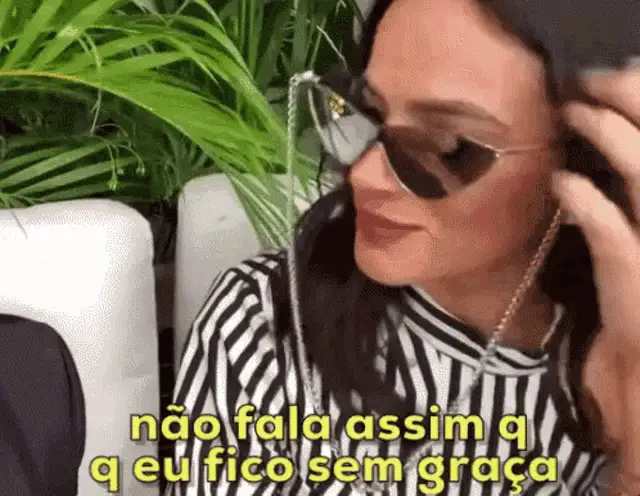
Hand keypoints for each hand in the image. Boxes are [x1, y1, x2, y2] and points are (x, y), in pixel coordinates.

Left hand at [551, 65, 639, 493]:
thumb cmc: (636, 338)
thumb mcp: (630, 271)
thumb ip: (613, 226)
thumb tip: (581, 184)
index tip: (610, 88)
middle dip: (631, 107)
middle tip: (591, 82)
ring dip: (609, 137)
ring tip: (574, 111)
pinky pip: (614, 229)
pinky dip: (587, 202)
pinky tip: (562, 182)